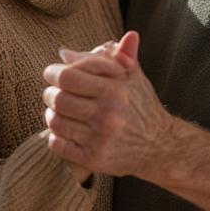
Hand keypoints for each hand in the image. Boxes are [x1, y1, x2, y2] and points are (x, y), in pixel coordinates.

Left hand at [47, 36, 134, 183]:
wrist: (160, 145)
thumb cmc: (141, 106)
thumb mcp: (133, 76)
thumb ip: (106, 56)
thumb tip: (65, 52)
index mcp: (115, 90)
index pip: (68, 76)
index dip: (54, 72)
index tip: (53, 73)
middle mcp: (107, 114)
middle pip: (58, 98)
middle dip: (49, 93)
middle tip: (52, 92)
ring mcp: (100, 139)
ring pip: (55, 122)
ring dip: (51, 114)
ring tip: (57, 110)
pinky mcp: (94, 159)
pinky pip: (58, 145)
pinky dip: (54, 136)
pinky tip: (62, 131)